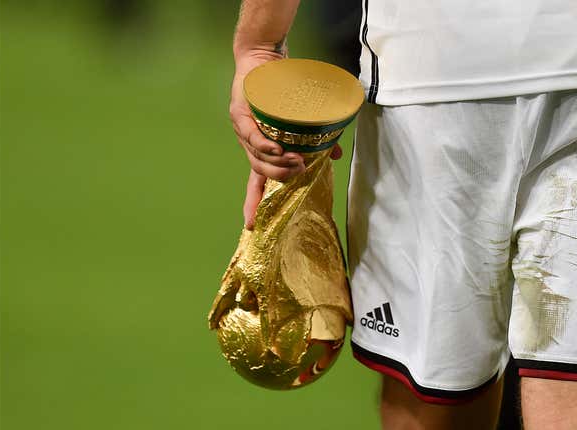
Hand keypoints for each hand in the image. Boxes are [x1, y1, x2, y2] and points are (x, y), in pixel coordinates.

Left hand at [231, 51, 343, 229]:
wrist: (266, 59)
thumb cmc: (282, 91)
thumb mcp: (303, 120)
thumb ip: (317, 141)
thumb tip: (336, 156)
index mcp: (261, 151)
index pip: (255, 183)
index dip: (253, 203)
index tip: (252, 225)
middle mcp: (250, 144)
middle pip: (259, 173)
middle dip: (279, 178)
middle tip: (299, 174)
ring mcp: (243, 129)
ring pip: (256, 156)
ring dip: (276, 163)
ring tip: (295, 162)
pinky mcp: (240, 112)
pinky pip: (250, 133)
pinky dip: (263, 144)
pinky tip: (276, 149)